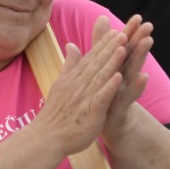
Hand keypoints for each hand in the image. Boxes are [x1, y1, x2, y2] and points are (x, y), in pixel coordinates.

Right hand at [33, 27, 126, 157]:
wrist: (47, 137)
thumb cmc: (56, 113)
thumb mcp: (61, 83)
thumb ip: (70, 64)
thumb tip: (71, 44)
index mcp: (74, 79)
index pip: (91, 58)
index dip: (103, 45)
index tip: (114, 31)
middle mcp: (79, 85)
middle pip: (97, 64)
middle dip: (110, 48)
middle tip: (123, 33)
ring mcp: (84, 98)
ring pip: (100, 77)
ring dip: (111, 62)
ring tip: (123, 48)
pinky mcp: (90, 113)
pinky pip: (101, 98)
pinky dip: (109, 87)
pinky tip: (119, 77)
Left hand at [97, 15, 154, 145]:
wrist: (106, 125)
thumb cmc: (105, 94)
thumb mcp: (102, 68)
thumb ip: (101, 44)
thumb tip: (101, 19)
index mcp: (116, 68)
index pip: (123, 47)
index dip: (130, 33)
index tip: (138, 17)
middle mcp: (122, 78)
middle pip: (131, 57)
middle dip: (140, 41)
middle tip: (149, 26)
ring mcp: (123, 91)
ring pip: (132, 72)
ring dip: (140, 57)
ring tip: (148, 42)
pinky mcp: (121, 106)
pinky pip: (128, 96)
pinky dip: (136, 86)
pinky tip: (144, 76)